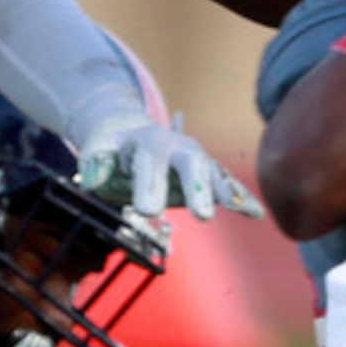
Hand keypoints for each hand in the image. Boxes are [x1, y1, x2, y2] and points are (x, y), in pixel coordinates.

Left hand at [76, 111, 259, 220]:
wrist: (130, 131)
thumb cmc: (112, 149)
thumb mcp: (97, 152)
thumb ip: (95, 164)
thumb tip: (90, 179)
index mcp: (147, 142)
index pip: (150, 161)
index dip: (149, 184)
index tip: (148, 211)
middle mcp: (176, 146)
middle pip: (190, 162)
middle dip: (197, 187)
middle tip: (202, 215)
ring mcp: (194, 158)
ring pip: (212, 171)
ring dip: (224, 190)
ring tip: (236, 206)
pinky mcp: (205, 173)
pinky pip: (225, 184)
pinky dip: (240, 197)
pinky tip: (255, 213)